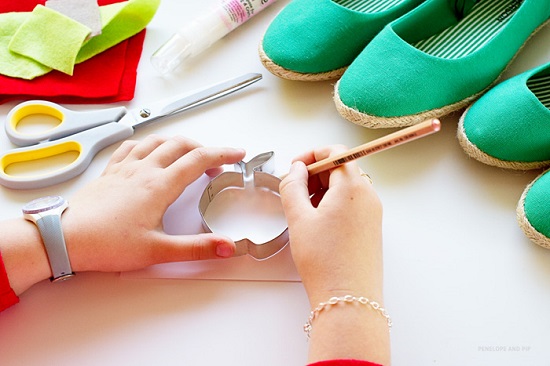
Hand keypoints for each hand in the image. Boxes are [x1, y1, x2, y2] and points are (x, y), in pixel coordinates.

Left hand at [63, 135, 245, 272]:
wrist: (65, 239)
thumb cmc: (107, 244)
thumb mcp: (158, 251)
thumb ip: (196, 248)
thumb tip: (227, 246)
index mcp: (159, 185)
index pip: (199, 159)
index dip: (223, 154)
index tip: (237, 154)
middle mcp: (144, 170)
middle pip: (181, 145)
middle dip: (204, 149)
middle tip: (216, 162)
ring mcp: (125, 168)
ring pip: (157, 141)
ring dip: (178, 143)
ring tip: (188, 154)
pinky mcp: (110, 172)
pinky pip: (132, 146)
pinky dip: (148, 144)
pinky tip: (148, 151)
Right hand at [280, 145, 382, 304]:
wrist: (348, 298)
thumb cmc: (326, 261)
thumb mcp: (299, 218)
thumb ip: (292, 186)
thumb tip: (295, 170)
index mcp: (353, 187)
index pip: (336, 152)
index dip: (312, 155)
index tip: (295, 167)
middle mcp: (368, 196)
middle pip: (342, 168)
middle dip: (316, 174)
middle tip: (295, 191)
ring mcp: (372, 212)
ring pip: (346, 187)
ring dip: (323, 190)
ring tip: (304, 212)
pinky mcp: (371, 228)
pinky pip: (352, 204)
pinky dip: (333, 204)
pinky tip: (318, 224)